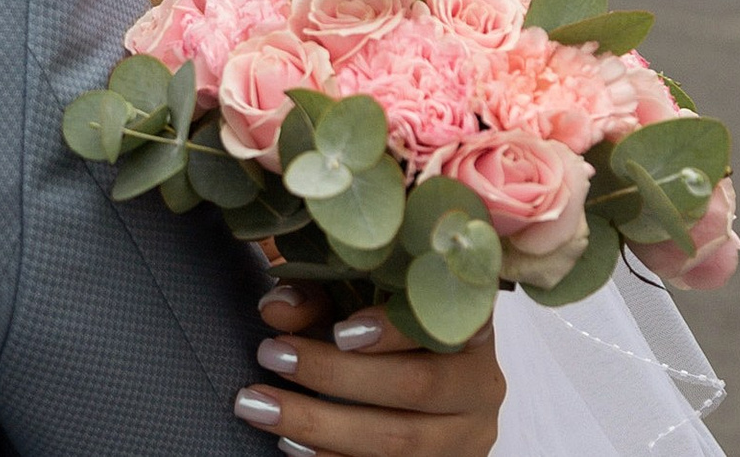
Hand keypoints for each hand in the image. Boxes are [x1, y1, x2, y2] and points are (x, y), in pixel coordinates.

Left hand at [230, 283, 504, 456]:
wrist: (409, 387)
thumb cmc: (379, 331)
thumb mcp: (355, 301)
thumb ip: (319, 298)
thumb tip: (275, 309)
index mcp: (470, 328)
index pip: (445, 324)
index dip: (395, 330)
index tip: (340, 331)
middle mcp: (480, 385)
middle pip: (416, 386)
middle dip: (335, 374)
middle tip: (271, 354)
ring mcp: (465, 439)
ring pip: (398, 442)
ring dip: (320, 425)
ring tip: (259, 406)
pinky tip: (288, 444)